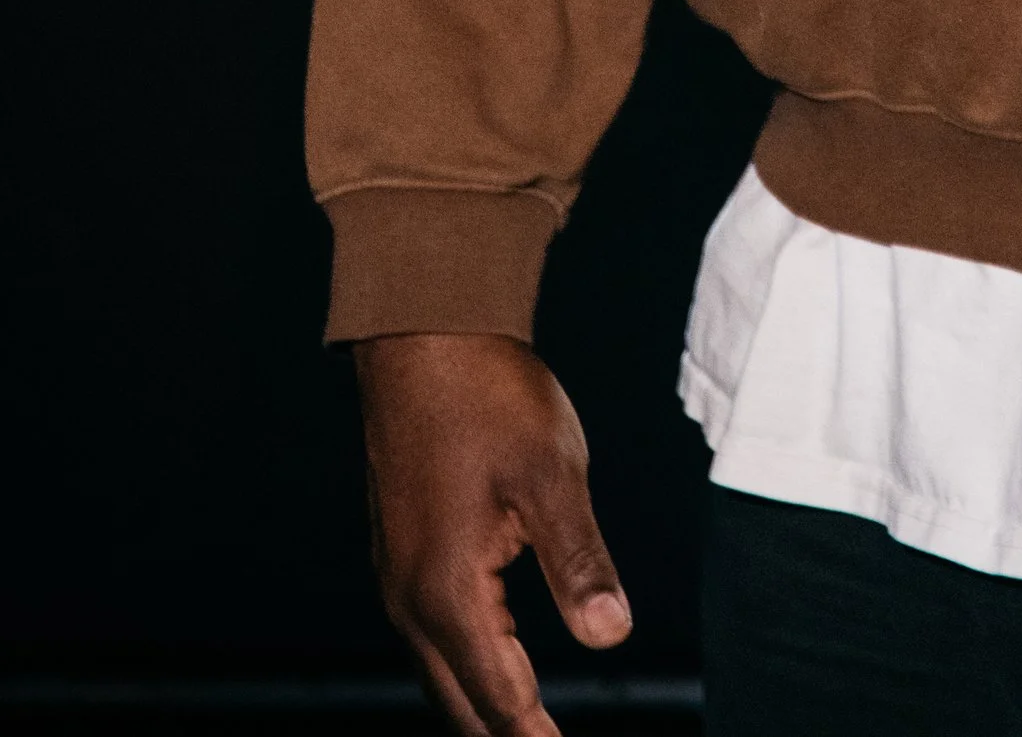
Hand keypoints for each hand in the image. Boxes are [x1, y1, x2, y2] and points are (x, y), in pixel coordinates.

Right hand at [355, 332, 629, 736]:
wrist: (424, 333)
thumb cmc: (488, 395)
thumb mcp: (550, 473)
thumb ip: (579, 561)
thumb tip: (610, 636)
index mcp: (448, 592)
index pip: (501, 701)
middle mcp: (412, 600)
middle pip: (463, 705)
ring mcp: (401, 578)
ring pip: (446, 674)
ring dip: (490, 707)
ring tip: (534, 731)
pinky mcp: (404, 554)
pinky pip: (436, 638)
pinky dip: (472, 669)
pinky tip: (502, 669)